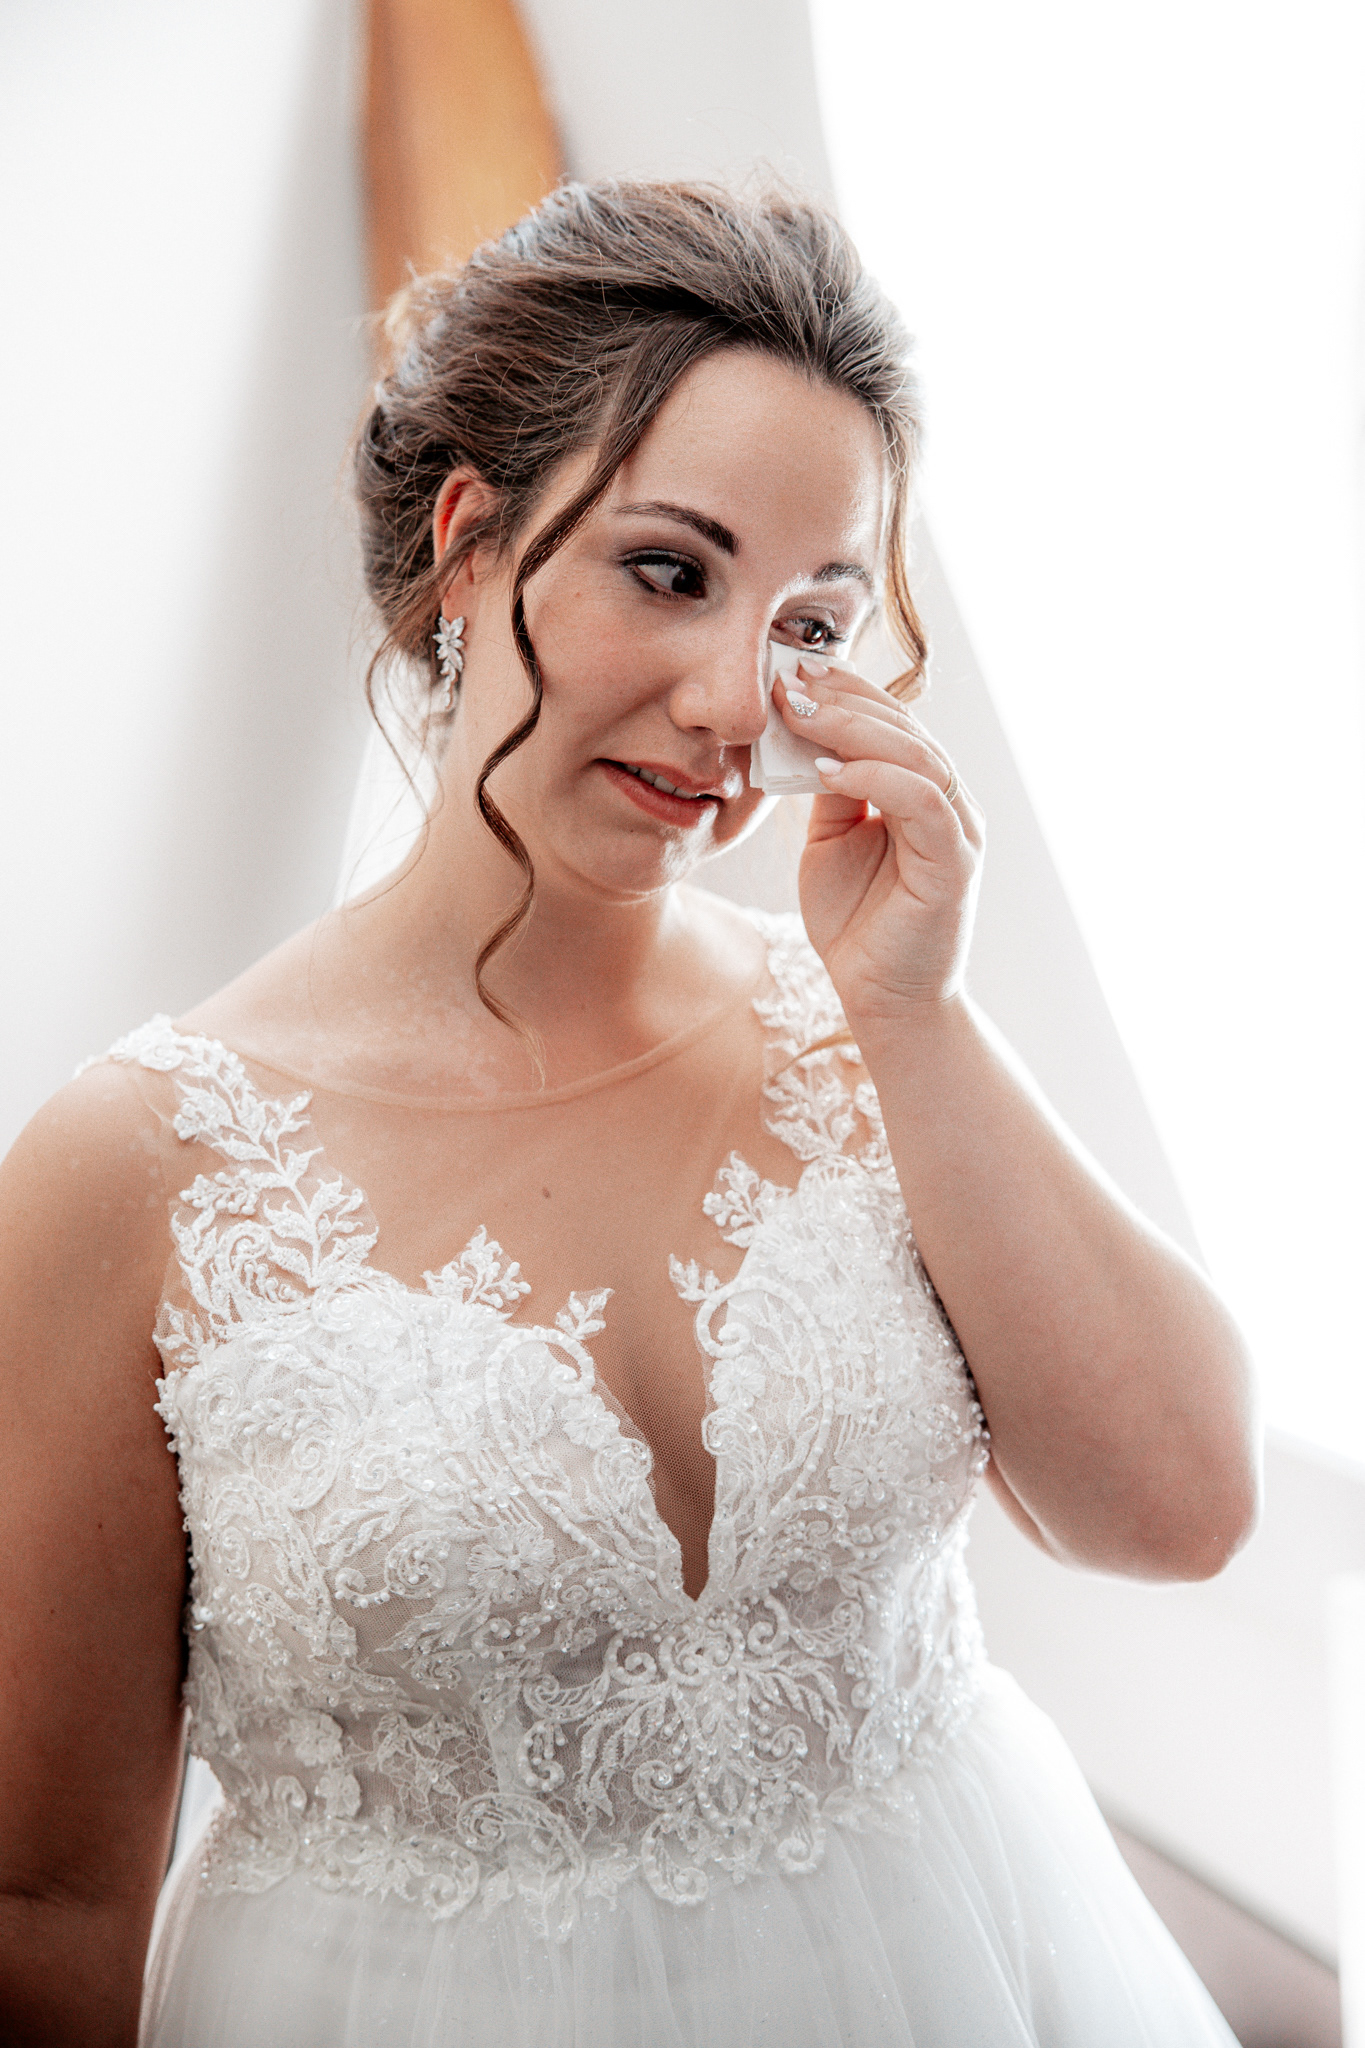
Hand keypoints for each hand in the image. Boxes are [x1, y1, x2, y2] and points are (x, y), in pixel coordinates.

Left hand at [776, 658, 983, 1025]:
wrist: (882, 1001)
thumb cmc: (856, 925)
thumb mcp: (830, 843)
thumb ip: (829, 792)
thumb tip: (803, 736)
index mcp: (922, 794)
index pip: (891, 725)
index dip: (846, 693)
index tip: (793, 672)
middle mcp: (949, 804)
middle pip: (904, 728)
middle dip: (844, 700)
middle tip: (789, 681)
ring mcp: (959, 830)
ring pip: (915, 754)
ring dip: (852, 728)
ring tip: (799, 714)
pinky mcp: (955, 861)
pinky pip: (920, 800)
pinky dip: (874, 776)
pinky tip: (826, 770)